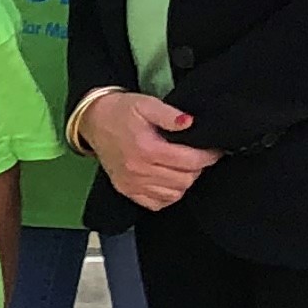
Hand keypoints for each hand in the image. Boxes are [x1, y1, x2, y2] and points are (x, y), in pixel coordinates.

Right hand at [77, 87, 217, 210]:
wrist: (93, 120)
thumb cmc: (121, 111)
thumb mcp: (146, 103)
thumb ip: (169, 114)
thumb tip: (189, 122)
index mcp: (146, 149)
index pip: (190, 161)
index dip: (209, 156)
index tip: (214, 149)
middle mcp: (139, 171)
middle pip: (185, 179)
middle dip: (197, 167)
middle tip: (196, 154)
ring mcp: (132, 184)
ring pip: (175, 193)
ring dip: (184, 181)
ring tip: (181, 165)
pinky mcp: (127, 191)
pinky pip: (158, 203)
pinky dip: (169, 194)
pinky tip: (167, 178)